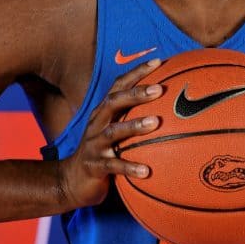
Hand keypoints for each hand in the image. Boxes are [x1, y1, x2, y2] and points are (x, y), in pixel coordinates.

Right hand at [58, 59, 163, 209]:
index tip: (158, 61)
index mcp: (103, 113)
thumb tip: (172, 108)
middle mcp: (97, 124)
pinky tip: (147, 171)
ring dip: (135, 126)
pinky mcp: (94, 166)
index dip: (136, 72)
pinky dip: (129, 167)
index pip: (119, 86)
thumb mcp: (117, 132)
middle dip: (136, 93)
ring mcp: (94, 145)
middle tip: (160, 89)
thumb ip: (135, 118)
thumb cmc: (103, 153)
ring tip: (156, 122)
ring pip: (113, 132)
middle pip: (114, 102)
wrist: (72, 182)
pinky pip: (113, 166)